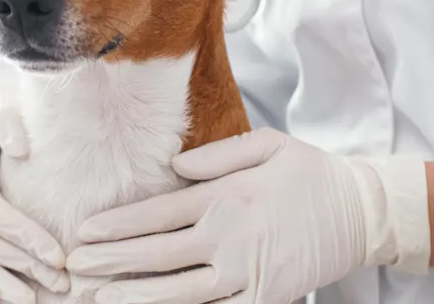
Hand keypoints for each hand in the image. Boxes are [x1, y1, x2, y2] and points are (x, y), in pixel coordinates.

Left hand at [67, 128, 430, 303]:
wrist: (360, 211)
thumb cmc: (309, 173)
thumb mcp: (267, 145)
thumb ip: (218, 154)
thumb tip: (174, 167)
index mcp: (225, 197)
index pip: (157, 213)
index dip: (117, 225)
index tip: (85, 233)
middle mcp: (228, 237)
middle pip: (157, 254)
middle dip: (111, 262)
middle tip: (73, 270)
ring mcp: (245, 273)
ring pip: (178, 292)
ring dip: (135, 296)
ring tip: (97, 300)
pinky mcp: (264, 298)